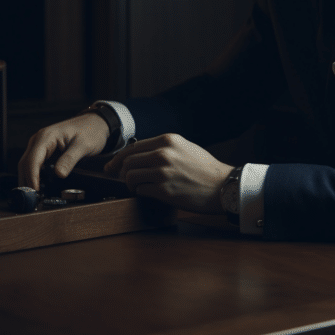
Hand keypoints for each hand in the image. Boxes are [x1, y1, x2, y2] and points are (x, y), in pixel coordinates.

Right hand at [18, 113, 109, 190]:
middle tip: (33, 198)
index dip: (32, 177)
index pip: (32, 159)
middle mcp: (39, 139)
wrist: (95, 123)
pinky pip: (34, 164)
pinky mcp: (44, 150)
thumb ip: (70, 159)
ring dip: (29, 179)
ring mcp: (40, 144)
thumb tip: (59, 174)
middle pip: (25, 163)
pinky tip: (39, 185)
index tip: (35, 191)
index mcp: (47, 136)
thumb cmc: (90, 131)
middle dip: (27, 181)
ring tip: (35, 195)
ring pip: (27, 164)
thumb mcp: (83, 146)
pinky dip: (34, 175)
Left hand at [104, 133, 231, 213]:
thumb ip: (163, 148)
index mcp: (168, 141)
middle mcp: (163, 154)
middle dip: (121, 172)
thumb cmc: (205, 169)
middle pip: (128, 162)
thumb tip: (141, 154)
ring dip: (130, 184)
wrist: (222, 185)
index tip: (112, 166)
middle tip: (123, 180)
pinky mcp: (164, 190)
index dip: (119, 158)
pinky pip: (141, 190)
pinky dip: (141, 193)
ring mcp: (163, 172)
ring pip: (130, 177)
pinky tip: (148, 194)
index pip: (133, 147)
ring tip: (138, 188)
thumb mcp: (185, 148)